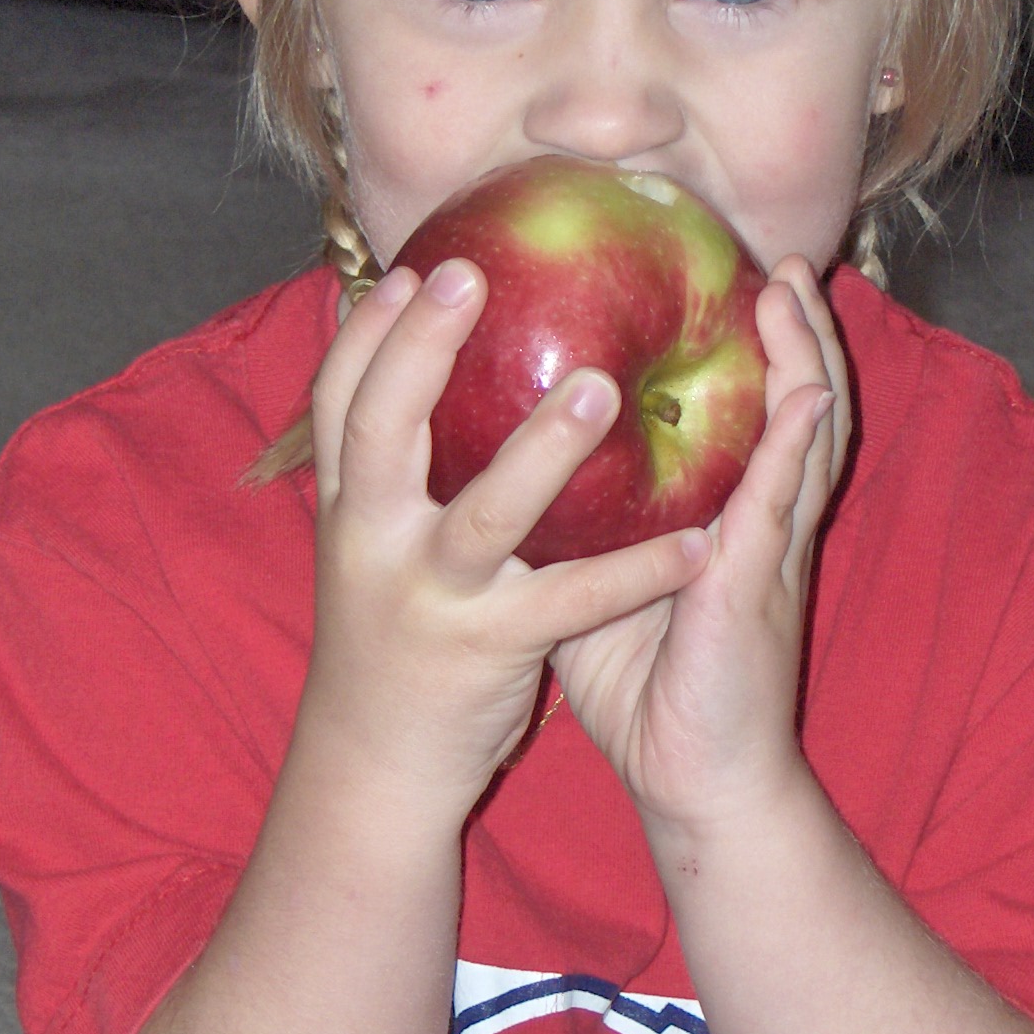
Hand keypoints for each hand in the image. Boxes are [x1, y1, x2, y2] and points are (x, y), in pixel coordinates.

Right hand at [299, 258, 709, 815]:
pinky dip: (635, 573)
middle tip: (472, 277)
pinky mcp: (487, 650)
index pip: (338, 399)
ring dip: (543, 447)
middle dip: (422, 349)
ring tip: (604, 389)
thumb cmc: (390, 638)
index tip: (414, 268)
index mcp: (346, 507)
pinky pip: (570, 601)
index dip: (370, 331)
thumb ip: (393, 473)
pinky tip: (694, 541)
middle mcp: (371, 542)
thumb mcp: (370, 548)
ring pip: (484, 512)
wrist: (374, 764)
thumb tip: (420, 372)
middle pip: (382, 427)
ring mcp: (429, 597)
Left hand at [552, 258, 849, 832]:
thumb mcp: (596, 579)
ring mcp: (764, 550)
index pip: (746, 420)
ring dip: (805, 359)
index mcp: (722, 518)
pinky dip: (797, 441)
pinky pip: (784, 501)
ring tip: (791, 291)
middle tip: (777, 262)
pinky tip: (804, 391)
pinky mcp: (756, 585)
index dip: (748, 355)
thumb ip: (576, 520)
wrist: (694, 782)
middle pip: (792, 407)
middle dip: (791, 333)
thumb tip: (501, 458)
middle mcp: (755, 523)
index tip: (731, 283)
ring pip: (804, 435)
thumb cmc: (643, 687)